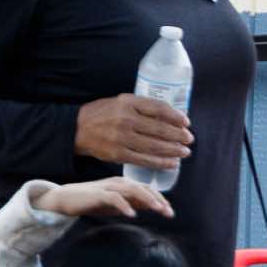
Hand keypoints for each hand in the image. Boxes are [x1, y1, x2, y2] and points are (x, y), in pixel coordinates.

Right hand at [36, 177, 172, 219]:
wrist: (65, 198)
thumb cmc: (90, 201)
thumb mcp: (116, 203)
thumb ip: (132, 203)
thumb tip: (152, 206)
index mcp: (124, 184)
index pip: (147, 189)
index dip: (160, 199)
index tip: (170, 212)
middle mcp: (118, 182)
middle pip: (143, 188)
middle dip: (158, 200)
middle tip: (169, 213)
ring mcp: (108, 187)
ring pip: (132, 190)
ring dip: (147, 200)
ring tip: (157, 210)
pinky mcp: (97, 194)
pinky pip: (114, 198)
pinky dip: (125, 206)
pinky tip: (132, 215)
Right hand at [74, 94, 192, 170]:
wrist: (76, 130)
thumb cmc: (101, 114)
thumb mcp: (119, 102)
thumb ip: (141, 107)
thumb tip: (169, 117)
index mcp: (127, 103)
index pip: (159, 109)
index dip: (176, 116)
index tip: (186, 122)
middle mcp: (125, 119)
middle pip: (160, 129)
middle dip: (179, 136)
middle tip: (189, 139)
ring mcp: (121, 138)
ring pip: (155, 146)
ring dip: (173, 151)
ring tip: (184, 153)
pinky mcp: (118, 154)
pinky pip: (145, 160)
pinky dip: (161, 163)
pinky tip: (171, 164)